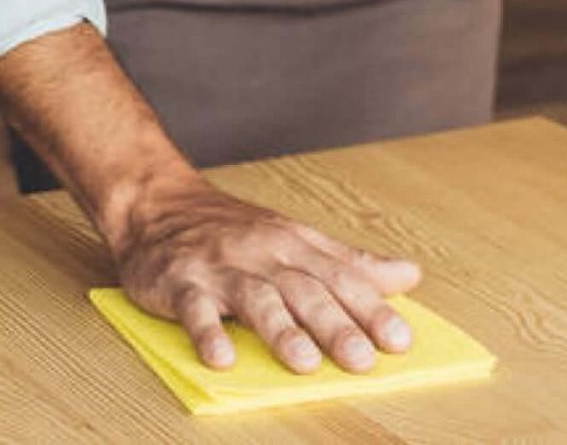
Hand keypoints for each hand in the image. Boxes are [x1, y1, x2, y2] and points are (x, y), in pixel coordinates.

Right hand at [109, 176, 422, 375]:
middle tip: (362, 360)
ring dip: (281, 330)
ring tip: (304, 363)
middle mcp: (263, 254)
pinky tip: (221, 358)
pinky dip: (207, 333)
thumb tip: (408, 275)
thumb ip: (350, 262)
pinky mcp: (181, 283)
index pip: (341, 278)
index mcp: (295, 245)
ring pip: (257, 299)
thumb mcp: (296, 238)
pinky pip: (195, 309)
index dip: (371, 309)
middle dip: (335, 326)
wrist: (158, 203)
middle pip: (305, 290)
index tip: (399, 341)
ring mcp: (221, 268)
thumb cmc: (232, 229)